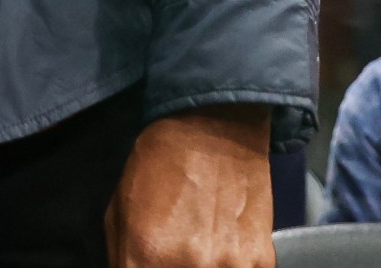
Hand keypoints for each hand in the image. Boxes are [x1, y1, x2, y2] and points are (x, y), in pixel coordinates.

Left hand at [104, 106, 272, 267]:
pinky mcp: (261, 261)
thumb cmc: (160, 164)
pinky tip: (224, 244)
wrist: (215, 128)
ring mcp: (230, 266)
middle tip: (174, 253)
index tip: (151, 264)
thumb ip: (125, 258)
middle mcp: (189, 266)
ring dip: (206, 266)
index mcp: (147, 254)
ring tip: (201, 244)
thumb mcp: (119, 212)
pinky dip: (231, 265)